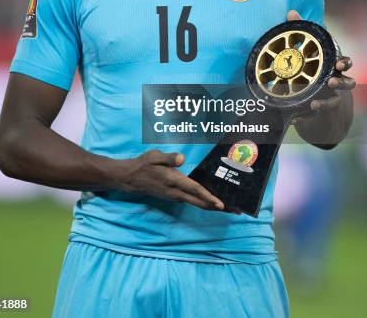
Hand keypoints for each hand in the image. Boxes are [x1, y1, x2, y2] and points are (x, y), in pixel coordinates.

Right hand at [115, 149, 240, 212]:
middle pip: (200, 202)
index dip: (209, 197)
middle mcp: (176, 192)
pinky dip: (204, 203)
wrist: (131, 178)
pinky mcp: (174, 196)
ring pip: (197, 203)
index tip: (221, 204)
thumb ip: (169, 158)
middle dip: (217, 207)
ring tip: (228, 208)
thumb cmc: (144, 164)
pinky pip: (192, 201)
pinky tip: (211, 202)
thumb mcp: (155, 156)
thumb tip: (182, 159)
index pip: (195, 190)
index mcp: (173, 180)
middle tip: (235, 210)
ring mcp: (175, 196)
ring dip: (212, 206)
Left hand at [286, 10, 355, 118]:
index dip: (345, 63)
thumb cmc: (315, 66)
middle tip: (332, 80)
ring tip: (314, 104)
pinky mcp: (319, 109)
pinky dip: (304, 117)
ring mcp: (330, 96)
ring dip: (325, 103)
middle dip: (342, 82)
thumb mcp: (309, 49)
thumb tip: (291, 12)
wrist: (317, 89)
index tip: (340, 63)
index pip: (346, 63)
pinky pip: (313, 115)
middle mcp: (336, 81)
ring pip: (334, 101)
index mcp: (334, 65)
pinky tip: (294, 118)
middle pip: (348, 83)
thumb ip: (302, 31)